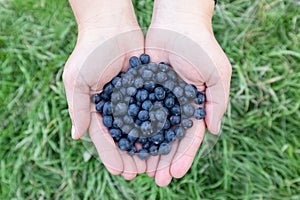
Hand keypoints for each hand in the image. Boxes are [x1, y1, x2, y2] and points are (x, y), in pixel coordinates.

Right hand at [63, 0, 145, 179]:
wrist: (111, 26)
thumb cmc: (90, 51)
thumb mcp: (77, 79)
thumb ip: (77, 107)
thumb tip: (76, 136)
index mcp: (95, 108)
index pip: (103, 137)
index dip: (111, 155)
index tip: (121, 171)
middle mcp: (114, 107)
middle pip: (124, 137)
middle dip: (131, 156)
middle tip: (140, 173)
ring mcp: (131, 98)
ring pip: (140, 127)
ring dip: (146, 145)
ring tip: (154, 163)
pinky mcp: (146, 88)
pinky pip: (153, 109)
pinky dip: (158, 124)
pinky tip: (165, 138)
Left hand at [145, 0, 231, 185]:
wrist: (177, 23)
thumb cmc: (201, 47)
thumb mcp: (217, 74)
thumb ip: (218, 102)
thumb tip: (214, 131)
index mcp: (194, 108)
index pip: (189, 139)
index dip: (183, 157)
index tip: (174, 173)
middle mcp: (175, 108)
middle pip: (169, 140)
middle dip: (164, 160)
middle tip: (156, 180)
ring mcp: (158, 100)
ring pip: (151, 131)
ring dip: (147, 151)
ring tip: (139, 170)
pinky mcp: (142, 90)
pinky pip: (136, 112)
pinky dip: (131, 128)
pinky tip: (126, 143)